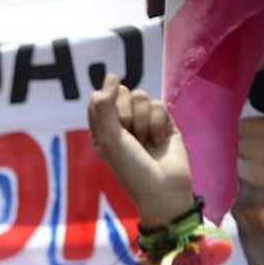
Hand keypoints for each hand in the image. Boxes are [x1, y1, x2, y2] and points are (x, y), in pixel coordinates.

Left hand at [87, 74, 193, 226]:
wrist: (163, 188)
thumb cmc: (131, 168)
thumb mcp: (110, 139)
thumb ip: (105, 106)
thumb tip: (112, 76)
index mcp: (102, 130)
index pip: (99, 99)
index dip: (107, 103)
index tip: (115, 120)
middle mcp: (121, 125)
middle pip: (122, 93)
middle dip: (127, 114)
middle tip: (131, 137)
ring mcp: (143, 122)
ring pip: (141, 97)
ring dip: (143, 121)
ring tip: (146, 141)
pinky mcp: (164, 123)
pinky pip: (159, 105)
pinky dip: (159, 123)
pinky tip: (160, 141)